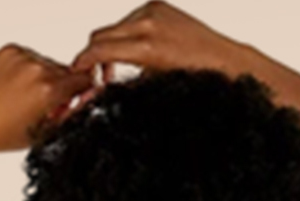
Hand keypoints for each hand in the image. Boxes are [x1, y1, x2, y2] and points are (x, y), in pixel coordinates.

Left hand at [0, 43, 98, 154]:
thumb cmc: (3, 135)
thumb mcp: (45, 133)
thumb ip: (70, 114)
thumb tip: (87, 98)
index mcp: (48, 91)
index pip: (83, 80)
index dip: (82, 92)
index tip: (74, 101)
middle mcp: (36, 70)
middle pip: (65, 72)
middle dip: (61, 88)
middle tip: (45, 107)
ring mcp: (22, 57)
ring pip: (47, 64)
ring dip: (44, 78)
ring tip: (27, 99)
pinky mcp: (9, 51)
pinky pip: (30, 57)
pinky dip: (27, 70)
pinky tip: (16, 88)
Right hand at [69, 1, 248, 79]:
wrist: (223, 61)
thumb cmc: (193, 81)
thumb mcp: (154, 88)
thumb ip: (124, 86)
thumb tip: (98, 92)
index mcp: (146, 47)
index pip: (99, 49)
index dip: (82, 63)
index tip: (76, 75)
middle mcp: (148, 23)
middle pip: (100, 35)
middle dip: (92, 56)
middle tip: (95, 77)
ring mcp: (152, 10)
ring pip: (114, 27)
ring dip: (110, 46)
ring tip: (117, 69)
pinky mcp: (157, 5)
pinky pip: (130, 19)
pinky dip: (127, 35)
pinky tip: (136, 53)